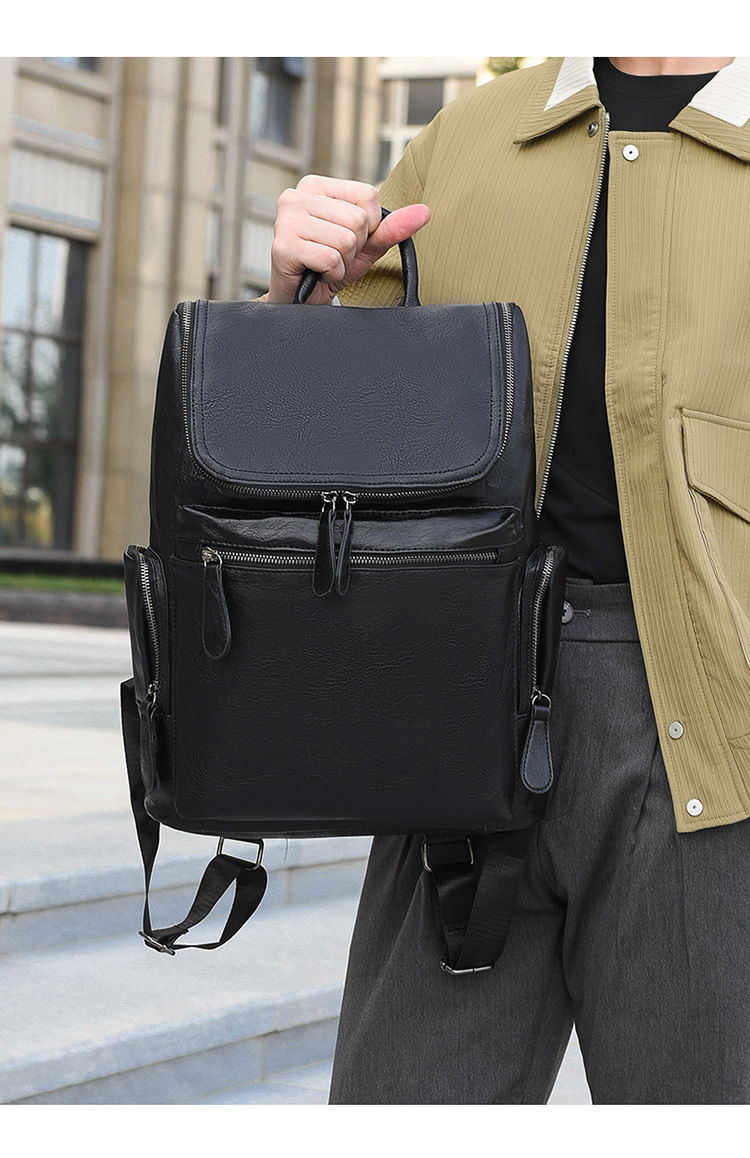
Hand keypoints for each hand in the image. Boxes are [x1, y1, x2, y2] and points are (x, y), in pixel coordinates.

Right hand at [267, 174, 430, 303]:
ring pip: (346, 240)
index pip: (368, 195)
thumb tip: (425, 212)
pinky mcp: (283, 245)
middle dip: (354, 248)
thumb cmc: (328, 268)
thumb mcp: (364, 246)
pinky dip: (331, 274)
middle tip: (332, 257)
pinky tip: (316, 273)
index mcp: (316, 186)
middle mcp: (296, 195)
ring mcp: (286, 219)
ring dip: (343, 263)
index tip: (346, 241)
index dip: (369, 227)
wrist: (300, 302)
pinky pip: (331, 259)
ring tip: (324, 265)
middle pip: (358, 219)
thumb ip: (391, 228)